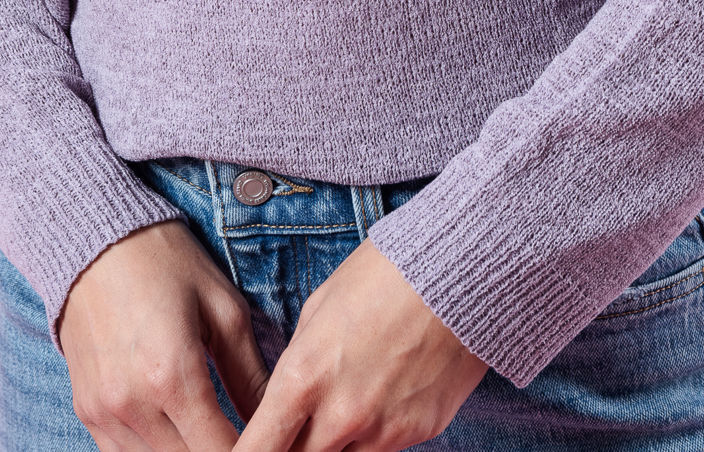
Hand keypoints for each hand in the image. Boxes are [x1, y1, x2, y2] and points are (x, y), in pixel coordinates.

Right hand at [59, 218, 269, 449]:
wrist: (95, 241)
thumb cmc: (166, 263)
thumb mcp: (223, 307)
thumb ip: (250, 373)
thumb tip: (275, 419)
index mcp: (172, 375)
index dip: (251, 451)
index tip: (268, 441)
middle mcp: (132, 403)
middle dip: (222, 451)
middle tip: (242, 432)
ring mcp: (104, 412)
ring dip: (187, 451)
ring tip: (211, 430)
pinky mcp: (86, 411)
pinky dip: (153, 450)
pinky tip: (174, 428)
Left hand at [236, 238, 488, 450]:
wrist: (463, 269)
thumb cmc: (386, 273)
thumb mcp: (321, 306)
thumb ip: (298, 360)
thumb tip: (289, 395)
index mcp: (304, 378)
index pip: (256, 450)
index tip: (241, 450)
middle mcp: (340, 416)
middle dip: (288, 449)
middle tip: (293, 427)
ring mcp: (383, 431)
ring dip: (333, 444)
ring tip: (346, 397)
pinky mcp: (419, 433)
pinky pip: (382, 449)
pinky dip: (373, 434)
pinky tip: (384, 390)